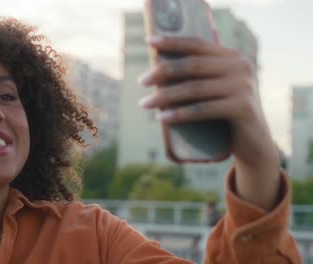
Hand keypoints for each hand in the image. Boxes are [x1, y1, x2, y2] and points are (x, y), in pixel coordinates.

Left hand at [138, 36, 279, 210]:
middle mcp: (241, 67)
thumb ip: (197, 78)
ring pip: (194, 88)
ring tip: (145, 103)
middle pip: (193, 65)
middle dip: (163, 72)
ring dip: (165, 96)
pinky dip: (180, 114)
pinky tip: (162, 118)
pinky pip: (203, 109)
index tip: (149, 41)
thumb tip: (155, 72)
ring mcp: (244, 87)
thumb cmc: (225, 115)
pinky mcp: (243, 108)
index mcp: (233, 57)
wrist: (254, 144)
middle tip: (141, 81)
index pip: (198, 43)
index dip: (172, 41)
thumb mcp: (214, 91)